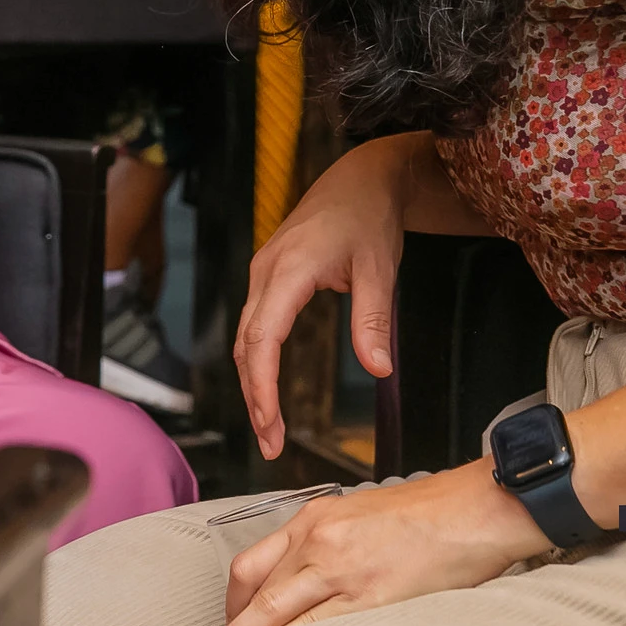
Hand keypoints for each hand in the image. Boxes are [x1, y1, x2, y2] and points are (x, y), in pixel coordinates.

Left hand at [188, 463, 546, 625]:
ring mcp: (342, 570)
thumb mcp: (355, 515)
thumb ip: (323, 544)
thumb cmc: (423, 513)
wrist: (471, 508)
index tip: (223, 624)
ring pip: (278, 615)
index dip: (231, 601)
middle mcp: (318, 542)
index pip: (251, 564)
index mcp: (311, 521)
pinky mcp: (372, 597)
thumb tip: (299, 582)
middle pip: (256, 593)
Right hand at [235, 139, 409, 458]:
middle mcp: (265, 273)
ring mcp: (262, 275)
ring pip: (246, 339)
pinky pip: (254, 327)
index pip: (263, 339)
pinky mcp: (269, 279)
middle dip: (254, 398)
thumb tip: (377, 370)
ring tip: (270, 428)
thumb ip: (374, 321)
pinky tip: (268, 389)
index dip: (262, 386)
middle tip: (271, 445)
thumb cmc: (368, 218)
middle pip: (246, 346)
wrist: (359, 179)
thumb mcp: (380, 269)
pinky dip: (257, 363)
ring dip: (253, 384)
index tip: (271, 424)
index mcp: (288, 271)